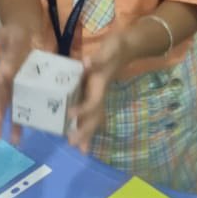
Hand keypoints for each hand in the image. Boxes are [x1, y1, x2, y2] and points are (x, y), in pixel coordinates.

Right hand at [0, 23, 35, 142]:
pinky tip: (38, 129)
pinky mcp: (35, 90)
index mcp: (2, 71)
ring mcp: (22, 89)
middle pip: (2, 104)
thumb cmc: (16, 33)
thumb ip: (0, 37)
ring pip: (17, 110)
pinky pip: (34, 106)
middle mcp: (10, 84)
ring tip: (16, 142)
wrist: (30, 34)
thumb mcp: (7, 32)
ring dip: (16, 125)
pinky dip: (35, 118)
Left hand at [68, 32, 125, 153]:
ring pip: (94, 118)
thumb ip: (99, 57)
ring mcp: (98, 95)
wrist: (126, 48)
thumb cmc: (116, 48)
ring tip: (81, 149)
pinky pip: (89, 112)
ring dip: (88, 133)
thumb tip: (87, 62)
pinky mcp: (94, 94)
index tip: (70, 115)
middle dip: (87, 132)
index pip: (93, 102)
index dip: (83, 110)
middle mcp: (100, 94)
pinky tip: (78, 133)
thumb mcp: (109, 49)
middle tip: (75, 146)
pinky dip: (85, 124)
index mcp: (101, 86)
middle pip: (95, 118)